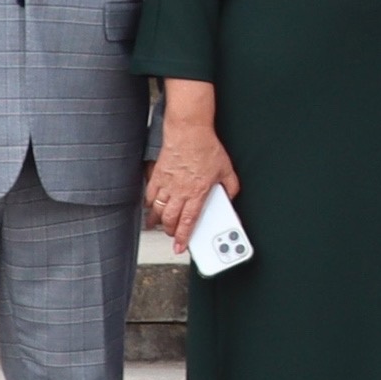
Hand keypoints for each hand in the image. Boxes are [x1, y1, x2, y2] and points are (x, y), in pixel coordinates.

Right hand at [147, 82, 237, 253]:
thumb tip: (230, 197)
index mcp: (197, 192)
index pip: (188, 221)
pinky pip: (149, 195)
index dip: (183, 237)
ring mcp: (166, 184)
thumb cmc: (207, 148)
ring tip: (160, 225)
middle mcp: (180, 191)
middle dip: (170, 231)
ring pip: (158, 210)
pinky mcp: (157, 175)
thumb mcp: (227, 169)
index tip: (180, 247)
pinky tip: (153, 207)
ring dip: (158, 221)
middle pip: (170, 219)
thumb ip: (231, 186)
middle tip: (173, 235)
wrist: (189, 132)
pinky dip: (150, 204)